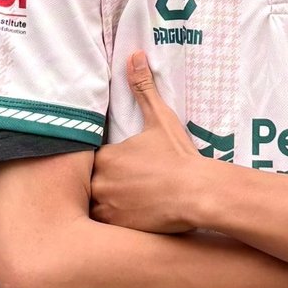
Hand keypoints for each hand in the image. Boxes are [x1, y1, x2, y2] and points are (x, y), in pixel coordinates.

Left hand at [89, 51, 212, 234]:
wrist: (198, 194)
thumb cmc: (178, 157)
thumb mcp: (160, 120)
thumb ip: (143, 88)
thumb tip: (134, 56)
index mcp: (106, 158)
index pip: (89, 160)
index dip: (103, 163)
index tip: (119, 165)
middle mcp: (100, 185)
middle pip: (89, 185)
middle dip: (101, 185)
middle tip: (123, 186)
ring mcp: (107, 210)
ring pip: (94, 207)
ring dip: (104, 205)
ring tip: (125, 204)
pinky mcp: (118, 230)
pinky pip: (105, 230)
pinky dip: (114, 223)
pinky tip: (130, 219)